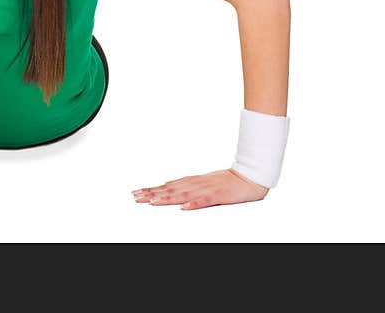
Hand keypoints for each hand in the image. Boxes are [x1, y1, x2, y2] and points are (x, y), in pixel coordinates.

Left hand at [132, 168, 268, 210]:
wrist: (248, 177)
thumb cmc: (225, 181)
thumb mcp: (202, 183)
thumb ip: (187, 187)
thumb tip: (169, 188)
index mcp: (191, 182)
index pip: (166, 186)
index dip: (151, 190)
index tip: (136, 193)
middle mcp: (195, 184)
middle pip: (170, 190)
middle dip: (152, 194)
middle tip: (136, 197)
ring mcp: (206, 189)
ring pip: (183, 194)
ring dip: (167, 198)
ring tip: (153, 202)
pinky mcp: (218, 196)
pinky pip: (204, 201)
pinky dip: (194, 204)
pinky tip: (184, 208)